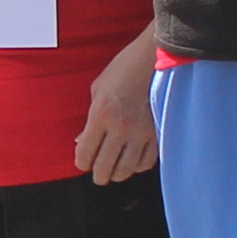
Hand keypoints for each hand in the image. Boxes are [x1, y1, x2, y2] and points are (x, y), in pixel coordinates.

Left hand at [74, 31, 160, 184]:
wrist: (151, 61)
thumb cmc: (120, 72)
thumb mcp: (96, 91)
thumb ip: (89, 120)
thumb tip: (81, 142)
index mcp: (100, 115)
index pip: (85, 154)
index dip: (81, 163)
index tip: (83, 163)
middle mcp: (119, 128)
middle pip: (104, 167)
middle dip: (98, 176)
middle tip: (98, 175)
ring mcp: (140, 132)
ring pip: (126, 169)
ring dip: (117, 175)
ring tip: (114, 172)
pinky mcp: (156, 133)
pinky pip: (147, 162)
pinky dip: (138, 167)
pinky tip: (132, 162)